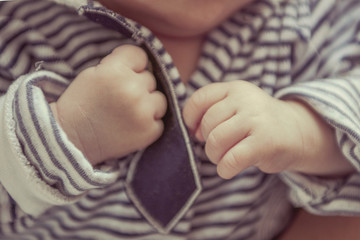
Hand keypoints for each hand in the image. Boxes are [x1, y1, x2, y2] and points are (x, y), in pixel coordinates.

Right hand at [50, 45, 166, 165]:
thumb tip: (142, 64)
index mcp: (115, 71)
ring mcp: (143, 112)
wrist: (71, 139)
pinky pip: (159, 121)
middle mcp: (132, 89)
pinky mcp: (149, 131)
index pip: (140, 56)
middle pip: (150, 79)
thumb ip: (118, 66)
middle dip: (137, 86)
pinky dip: (148, 124)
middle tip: (120, 99)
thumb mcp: (93, 74)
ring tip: (129, 113)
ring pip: (159, 99)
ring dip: (148, 105)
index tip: (124, 74)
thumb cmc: (81, 105)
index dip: (132, 65)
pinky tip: (131, 127)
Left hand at [183, 81, 349, 178]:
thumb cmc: (258, 123)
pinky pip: (231, 159)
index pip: (200, 98)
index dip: (190, 117)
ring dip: (214, 156)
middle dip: (207, 142)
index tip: (196, 131)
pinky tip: (229, 169)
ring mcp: (257, 119)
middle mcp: (246, 99)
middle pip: (208, 124)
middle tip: (218, 149)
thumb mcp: (238, 107)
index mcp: (236, 88)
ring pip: (216, 141)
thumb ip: (214, 113)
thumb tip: (194, 132)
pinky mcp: (265, 142)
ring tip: (224, 158)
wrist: (298, 132)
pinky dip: (224, 169)